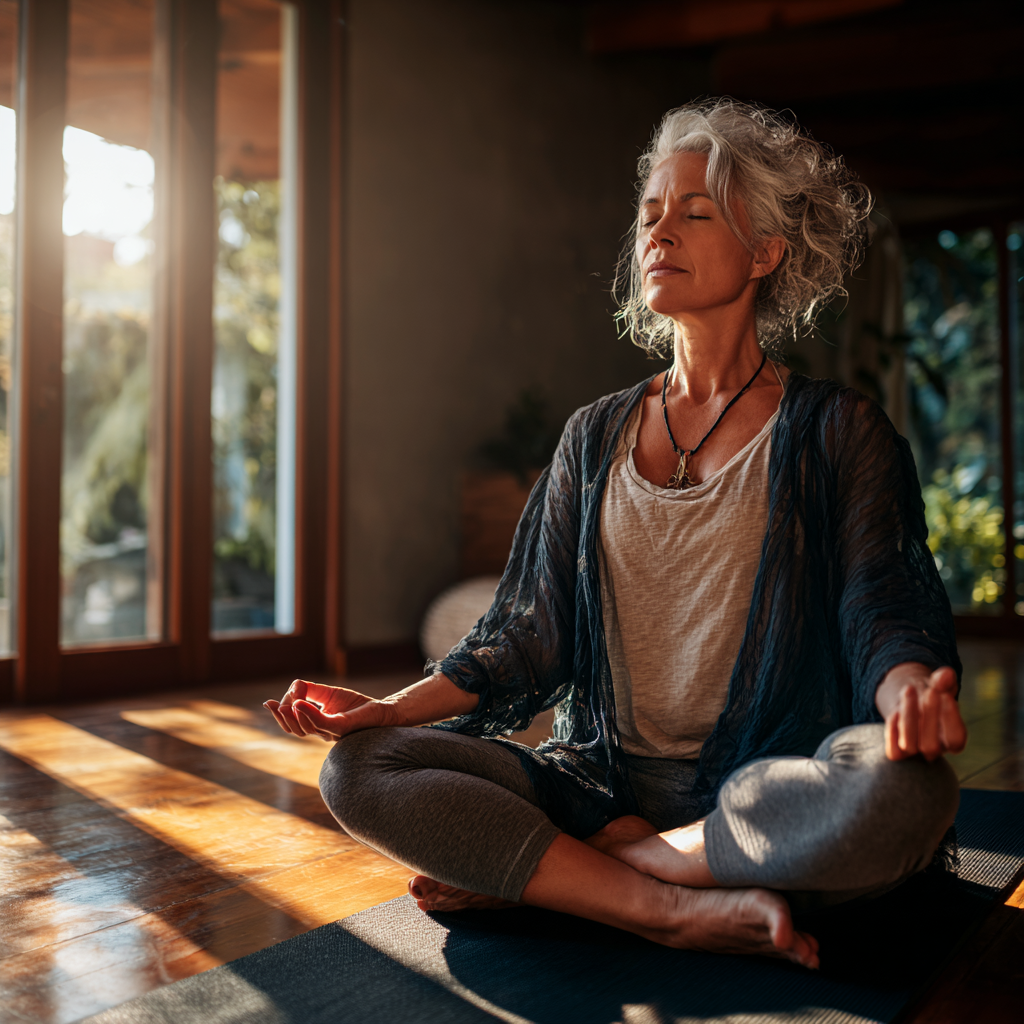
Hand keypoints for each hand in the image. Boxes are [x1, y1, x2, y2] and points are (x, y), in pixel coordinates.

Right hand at [264, 678, 402, 741]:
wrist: (383, 711)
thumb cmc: (356, 705)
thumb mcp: (328, 694)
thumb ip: (309, 691)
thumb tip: (293, 687)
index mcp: (317, 726)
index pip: (294, 724)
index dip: (281, 714)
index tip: (270, 701)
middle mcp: (323, 732)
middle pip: (296, 730)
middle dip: (282, 718)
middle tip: (272, 705)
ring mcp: (332, 731)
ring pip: (306, 729)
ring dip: (293, 715)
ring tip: (286, 703)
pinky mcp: (343, 727)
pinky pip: (322, 723)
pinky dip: (308, 713)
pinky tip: (299, 703)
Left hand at [876, 664, 966, 761]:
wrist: (910, 701)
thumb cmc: (932, 695)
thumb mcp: (940, 686)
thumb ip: (944, 681)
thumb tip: (945, 674)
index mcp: (953, 740)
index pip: (956, 740)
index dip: (952, 719)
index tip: (946, 696)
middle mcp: (936, 749)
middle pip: (931, 745)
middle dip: (929, 715)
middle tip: (929, 690)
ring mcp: (915, 753)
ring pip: (909, 746)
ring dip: (908, 718)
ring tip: (909, 690)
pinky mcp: (898, 752)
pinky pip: (893, 752)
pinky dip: (891, 733)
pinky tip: (894, 712)